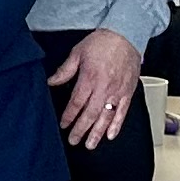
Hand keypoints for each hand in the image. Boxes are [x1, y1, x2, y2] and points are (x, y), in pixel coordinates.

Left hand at [51, 30, 142, 148]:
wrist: (126, 35)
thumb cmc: (102, 43)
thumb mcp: (77, 53)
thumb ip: (65, 71)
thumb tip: (51, 82)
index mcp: (89, 78)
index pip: (76, 103)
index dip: (69, 116)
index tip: (63, 124)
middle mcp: (104, 88)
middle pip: (90, 114)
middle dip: (80, 129)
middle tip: (74, 140)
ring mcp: (117, 92)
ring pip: (106, 117)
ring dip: (97, 133)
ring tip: (90, 144)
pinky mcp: (128, 93)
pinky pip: (122, 112)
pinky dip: (116, 125)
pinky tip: (110, 135)